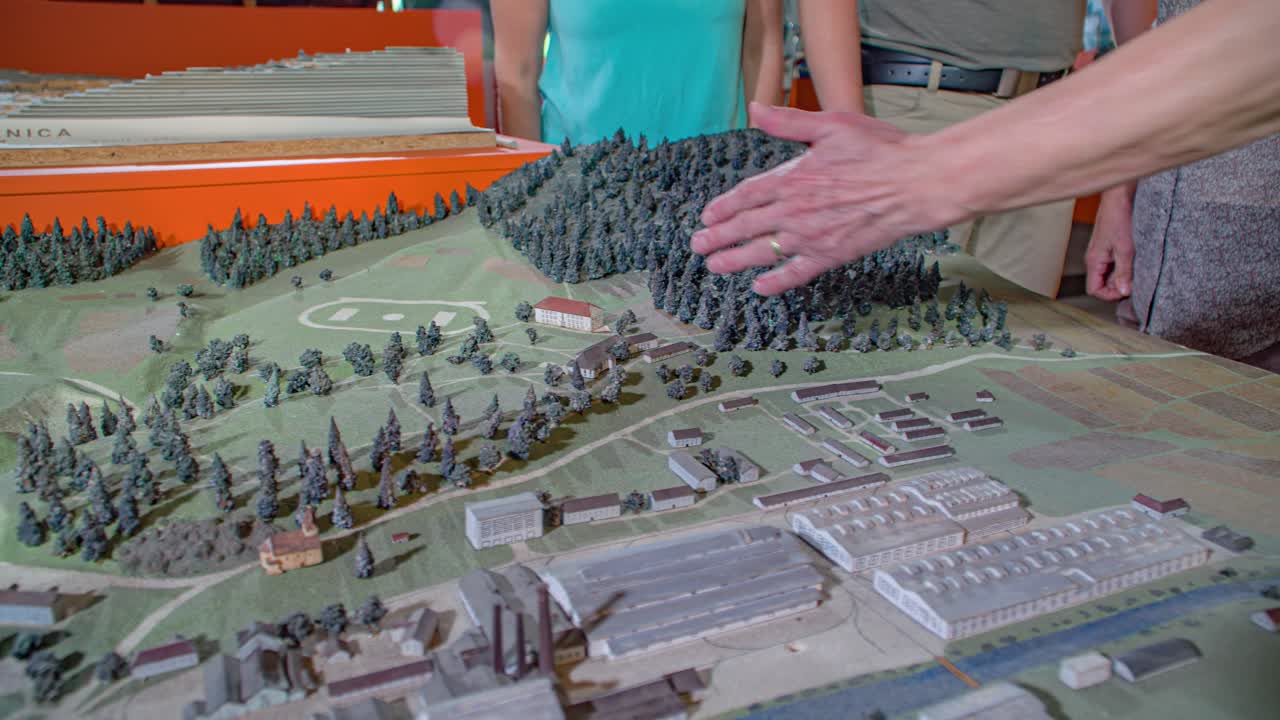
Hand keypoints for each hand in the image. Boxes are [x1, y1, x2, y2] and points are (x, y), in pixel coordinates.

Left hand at [690, 103, 965, 295]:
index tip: (707, 216)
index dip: (724, 207)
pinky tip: (759, 287)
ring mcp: (811, 235)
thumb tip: (756, 109)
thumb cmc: (879, 151)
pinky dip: (775, 282)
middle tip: (698, 246)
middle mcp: (795, 209)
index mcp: (793, 177)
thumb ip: (789, 122)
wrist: (915, 184)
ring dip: (735, 260)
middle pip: (746, 226)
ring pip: (763, 252)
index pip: (747, 195)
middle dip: (719, 237)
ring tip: (715, 266)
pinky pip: (795, 273)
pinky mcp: (830, 255)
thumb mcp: (831, 125)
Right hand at [1085, 184, 1135, 300]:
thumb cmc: (1118, 216)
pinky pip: (1117, 262)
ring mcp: (1103, 251)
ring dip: (1125, 273)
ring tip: (1138, 267)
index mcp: (1093, 260)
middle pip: (1104, 282)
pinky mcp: (1111, 244)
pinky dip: (1127, 264)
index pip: (1094, 290)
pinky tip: (1137, 257)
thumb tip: (1123, 292)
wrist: (1120, 193)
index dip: (1110, 295)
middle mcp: (1095, 258)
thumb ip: (1124, 272)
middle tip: (1137, 280)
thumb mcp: (1125, 248)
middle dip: (1120, 284)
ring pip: (1112, 272)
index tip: (1127, 291)